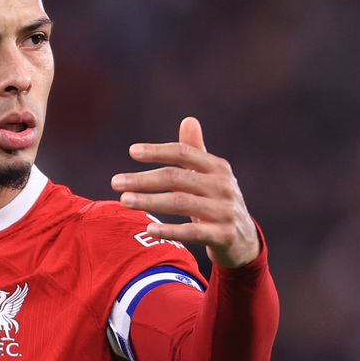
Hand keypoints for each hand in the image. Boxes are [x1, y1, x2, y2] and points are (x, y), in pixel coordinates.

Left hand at [110, 116, 259, 268]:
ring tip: (123, 201)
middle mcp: (223, 186)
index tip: (132, 152)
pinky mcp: (224, 235)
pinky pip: (193, 232)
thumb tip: (188, 119)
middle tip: (115, 182)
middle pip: (176, 178)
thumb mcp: (210, 176)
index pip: (184, 153)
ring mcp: (225, 211)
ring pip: (181, 203)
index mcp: (218, 168)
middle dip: (143, 179)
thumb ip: (196, 151)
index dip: (157, 151)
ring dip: (149, 201)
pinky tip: (149, 229)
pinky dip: (171, 230)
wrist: (244, 241)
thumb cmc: (218, 202)